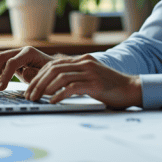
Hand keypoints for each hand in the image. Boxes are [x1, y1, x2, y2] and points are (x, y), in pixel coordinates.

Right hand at [0, 47, 53, 90]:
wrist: (52, 69)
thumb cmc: (51, 73)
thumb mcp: (46, 75)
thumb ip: (35, 74)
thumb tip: (23, 72)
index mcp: (29, 52)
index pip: (12, 62)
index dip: (5, 75)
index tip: (1, 88)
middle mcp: (19, 51)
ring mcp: (12, 54)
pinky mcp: (8, 60)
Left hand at [24, 54, 142, 108]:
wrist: (131, 89)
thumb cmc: (110, 87)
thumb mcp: (90, 77)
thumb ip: (75, 77)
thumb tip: (53, 86)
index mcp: (82, 60)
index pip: (53, 64)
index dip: (39, 76)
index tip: (30, 88)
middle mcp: (85, 63)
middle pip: (53, 69)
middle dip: (37, 82)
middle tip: (29, 95)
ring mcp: (90, 72)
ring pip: (60, 76)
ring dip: (45, 88)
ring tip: (38, 99)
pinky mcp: (95, 84)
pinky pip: (72, 87)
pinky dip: (59, 94)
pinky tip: (53, 101)